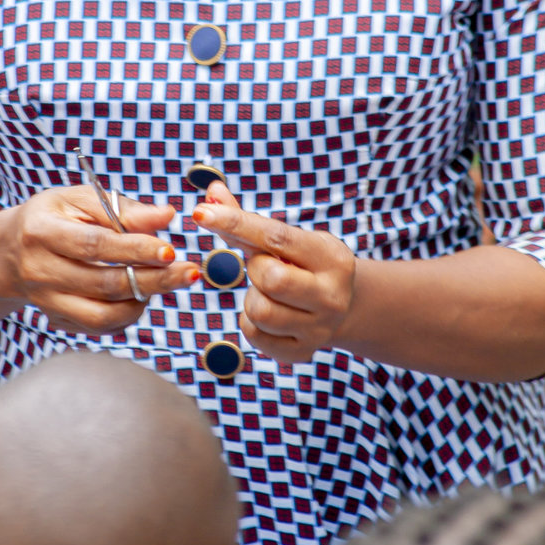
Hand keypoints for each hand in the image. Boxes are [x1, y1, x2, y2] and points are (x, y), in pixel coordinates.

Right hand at [0, 186, 197, 335]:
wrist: (12, 251)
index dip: (135, 249)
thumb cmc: (56, 217)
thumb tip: (167, 216)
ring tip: (167, 282)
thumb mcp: (81, 199)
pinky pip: (99, 327)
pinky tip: (143, 295)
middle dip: (153, 280)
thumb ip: (123, 208)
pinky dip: (128, 315)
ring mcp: (46, 301)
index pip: (94, 245)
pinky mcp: (57, 320)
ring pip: (102, 315)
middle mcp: (39, 271)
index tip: (170, 250)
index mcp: (41, 231)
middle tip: (189, 272)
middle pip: (103, 284)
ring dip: (143, 301)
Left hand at [192, 182, 355, 364]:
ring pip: (259, 311)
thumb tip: (211, 191)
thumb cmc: (306, 265)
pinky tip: (268, 314)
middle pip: (270, 279)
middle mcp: (331, 295)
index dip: (235, 222)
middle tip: (265, 268)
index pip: (276, 237)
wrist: (343, 309)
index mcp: (332, 258)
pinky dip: (250, 321)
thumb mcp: (289, 240)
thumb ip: (248, 220)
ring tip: (268, 292)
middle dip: (255, 269)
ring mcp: (319, 328)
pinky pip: (254, 335)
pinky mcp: (301, 352)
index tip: (200, 212)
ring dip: (251, 297)